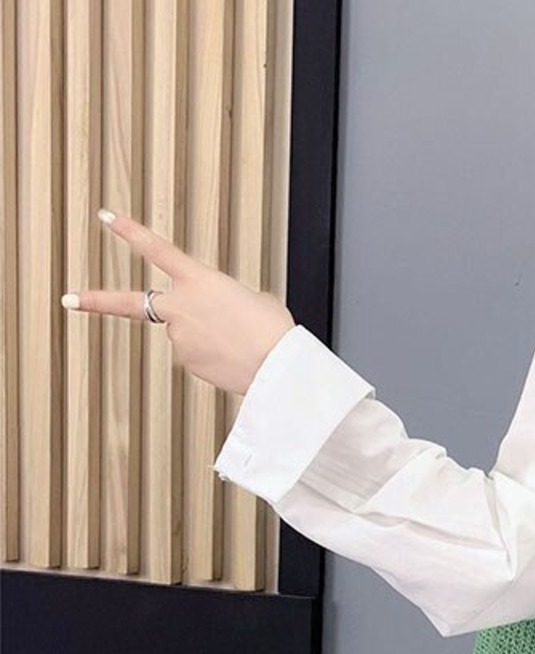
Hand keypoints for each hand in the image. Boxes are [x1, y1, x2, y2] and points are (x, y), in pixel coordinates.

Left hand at [61, 208, 295, 397]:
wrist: (277, 366)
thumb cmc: (271, 332)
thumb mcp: (256, 300)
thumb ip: (230, 300)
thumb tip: (222, 316)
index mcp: (198, 279)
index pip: (156, 248)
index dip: (129, 231)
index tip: (107, 218)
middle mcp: (180, 306)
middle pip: (129, 303)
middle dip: (96, 301)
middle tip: (69, 299)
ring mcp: (179, 337)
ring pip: (186, 334)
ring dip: (207, 337)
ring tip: (237, 341)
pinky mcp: (188, 363)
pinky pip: (199, 356)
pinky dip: (215, 357)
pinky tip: (235, 357)